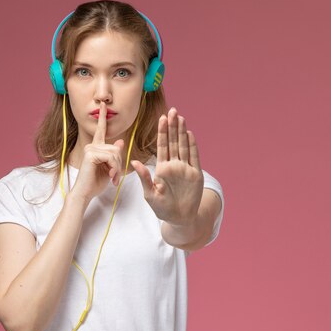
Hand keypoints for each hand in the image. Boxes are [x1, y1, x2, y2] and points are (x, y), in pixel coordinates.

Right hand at [70, 102, 124, 201]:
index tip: (103, 105)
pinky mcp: (91, 154)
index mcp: (96, 147)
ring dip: (117, 167)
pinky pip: (111, 157)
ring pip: (115, 153)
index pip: (100, 130)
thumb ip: (115, 155)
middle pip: (116, 148)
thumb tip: (120, 141)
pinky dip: (114, 168)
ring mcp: (90, 148)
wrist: (85, 193)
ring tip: (113, 178)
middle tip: (116, 177)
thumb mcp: (110, 168)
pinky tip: (110, 177)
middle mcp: (92, 145)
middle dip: (119, 164)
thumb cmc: (96, 182)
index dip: (102, 117)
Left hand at [131, 107, 203, 225]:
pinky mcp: (195, 174)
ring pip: (183, 146)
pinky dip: (192, 145)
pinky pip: (194, 157)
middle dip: (173, 126)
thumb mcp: (150, 194)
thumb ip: (144, 178)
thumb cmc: (163, 208)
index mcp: (162, 168)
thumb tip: (134, 162)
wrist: (180, 219)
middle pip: (173, 142)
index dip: (162, 132)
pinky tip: (189, 134)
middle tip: (172, 111)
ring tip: (181, 118)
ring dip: (182, 132)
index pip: (162, 146)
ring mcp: (185, 168)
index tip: (162, 118)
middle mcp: (174, 165)